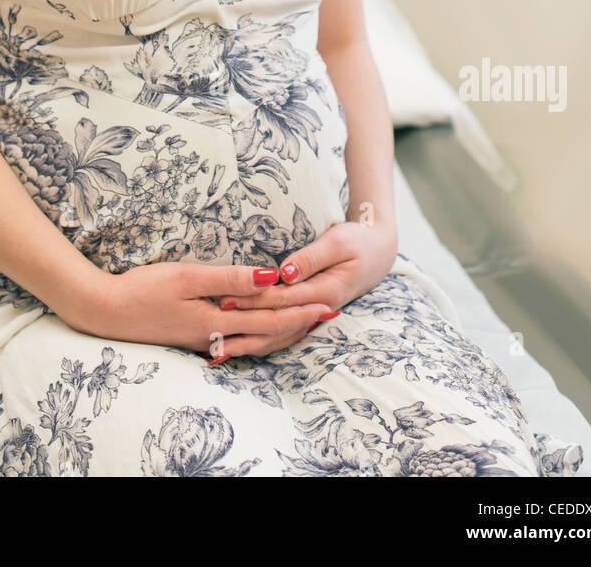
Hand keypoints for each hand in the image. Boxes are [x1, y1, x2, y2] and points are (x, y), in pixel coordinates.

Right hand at [61, 260, 340, 360]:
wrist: (105, 312)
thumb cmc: (143, 289)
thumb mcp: (186, 276)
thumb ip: (228, 279)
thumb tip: (268, 277)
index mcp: (216, 320)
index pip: (269, 316)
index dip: (300, 309)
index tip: (328, 303)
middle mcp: (215, 336)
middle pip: (268, 332)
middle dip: (301, 322)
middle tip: (330, 313)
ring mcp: (205, 340)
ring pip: (256, 338)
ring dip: (284, 330)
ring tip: (308, 321)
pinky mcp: (195, 337)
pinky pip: (240, 338)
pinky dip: (260, 333)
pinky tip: (265, 329)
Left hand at [213, 220, 397, 354]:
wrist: (379, 253)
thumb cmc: (358, 241)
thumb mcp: (338, 241)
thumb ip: (310, 258)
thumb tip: (284, 273)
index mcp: (325, 291)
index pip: (282, 299)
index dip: (252, 301)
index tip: (225, 299)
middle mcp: (319, 309)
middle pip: (276, 322)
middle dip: (243, 326)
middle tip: (211, 328)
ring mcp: (314, 316)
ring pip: (279, 336)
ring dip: (249, 343)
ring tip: (217, 349)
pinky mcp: (309, 315)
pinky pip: (284, 334)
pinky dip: (262, 342)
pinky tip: (240, 346)